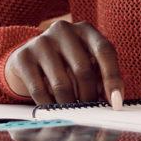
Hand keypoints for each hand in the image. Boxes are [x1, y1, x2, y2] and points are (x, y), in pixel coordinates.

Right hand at [4, 18, 124, 107]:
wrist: (30, 56)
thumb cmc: (68, 62)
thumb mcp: (88, 63)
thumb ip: (101, 77)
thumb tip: (114, 101)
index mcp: (85, 30)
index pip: (104, 51)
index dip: (112, 77)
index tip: (116, 102)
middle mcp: (63, 30)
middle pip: (83, 70)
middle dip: (89, 97)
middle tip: (89, 111)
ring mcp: (41, 41)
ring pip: (62, 85)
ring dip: (69, 105)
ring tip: (72, 111)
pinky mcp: (23, 57)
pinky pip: (39, 90)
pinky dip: (49, 107)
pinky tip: (53, 110)